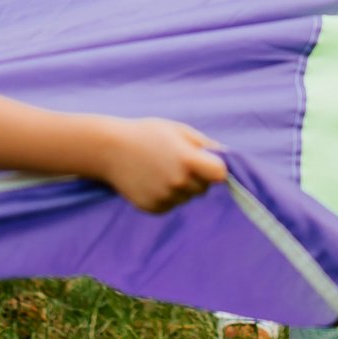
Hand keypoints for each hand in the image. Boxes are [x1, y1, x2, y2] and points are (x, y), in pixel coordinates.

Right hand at [96, 117, 226, 212]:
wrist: (109, 150)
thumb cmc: (147, 134)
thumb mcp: (178, 130)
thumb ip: (205, 145)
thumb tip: (228, 159)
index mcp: (188, 160)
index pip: (220, 174)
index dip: (216, 168)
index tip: (208, 163)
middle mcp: (178, 182)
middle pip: (204, 188)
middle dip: (198, 177)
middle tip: (176, 161)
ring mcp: (165, 197)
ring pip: (187, 197)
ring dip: (182, 187)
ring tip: (160, 169)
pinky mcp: (153, 208)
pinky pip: (171, 204)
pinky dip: (167, 195)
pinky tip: (151, 180)